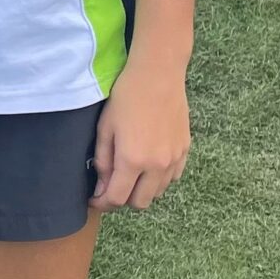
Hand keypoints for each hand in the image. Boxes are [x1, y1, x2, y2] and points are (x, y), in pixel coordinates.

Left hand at [90, 58, 190, 213]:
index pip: (117, 199)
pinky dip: (159, 179)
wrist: (158, 74)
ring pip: (157, 193)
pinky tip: (149, 165)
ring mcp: (174, 159)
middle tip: (111, 186)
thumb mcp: (105, 129)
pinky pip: (172, 178)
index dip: (103, 203)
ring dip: (142, 190)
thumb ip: (103, 162)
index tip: (95, 199)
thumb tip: (101, 188)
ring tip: (130, 174)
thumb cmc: (126, 97)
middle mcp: (156, 165)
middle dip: (122, 199)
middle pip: (139, 203)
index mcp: (132, 160)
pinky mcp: (184, 150)